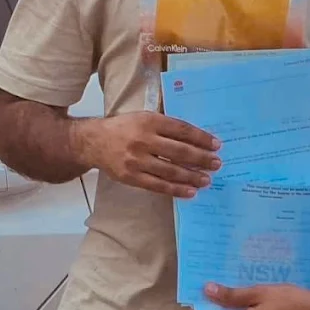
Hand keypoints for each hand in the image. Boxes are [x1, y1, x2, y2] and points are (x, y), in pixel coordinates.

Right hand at [75, 112, 221, 197]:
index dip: (201, 138)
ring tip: (207, 180)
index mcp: (148, 121)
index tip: (216, 145)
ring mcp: (137, 160)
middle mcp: (143, 140)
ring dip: (192, 176)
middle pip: (179, 152)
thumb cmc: (123, 128)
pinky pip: (158, 185)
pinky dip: (176, 189)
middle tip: (216, 164)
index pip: (181, 130)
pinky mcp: (131, 177)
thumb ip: (165, 126)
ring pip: (171, 171)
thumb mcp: (143, 118)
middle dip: (202, 159)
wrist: (93, 142)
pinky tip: (190, 191)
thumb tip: (196, 139)